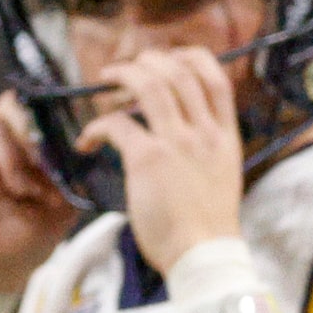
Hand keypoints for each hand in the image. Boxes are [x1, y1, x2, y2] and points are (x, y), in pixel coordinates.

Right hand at [0, 94, 79, 293]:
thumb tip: (77, 155)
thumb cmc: (24, 236)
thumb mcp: (62, 211)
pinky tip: (1, 207)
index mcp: (26, 141)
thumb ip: (71, 181)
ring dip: (13, 164)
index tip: (70, 149)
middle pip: (9, 104)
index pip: (36, 106)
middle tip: (43, 166)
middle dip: (30, 133)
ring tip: (24, 196)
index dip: (53, 122)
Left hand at [75, 47, 245, 276]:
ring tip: (105, 79)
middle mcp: (204, 132)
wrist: (203, 254)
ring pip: (150, 85)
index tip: (171, 58)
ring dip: (123, 75)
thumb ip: (206, 152)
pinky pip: (117, 125)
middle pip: (178, 72)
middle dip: (149, 61)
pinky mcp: (148, 159)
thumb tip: (184, 139)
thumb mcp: (222, 177)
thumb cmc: (207, 228)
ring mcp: (177, 142)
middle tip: (128, 69)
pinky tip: (88, 140)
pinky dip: (97, 127)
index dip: (190, 57)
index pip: (216, 78)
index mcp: (224, 137)